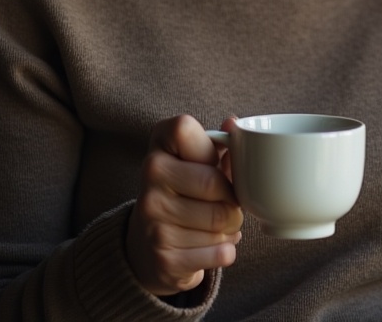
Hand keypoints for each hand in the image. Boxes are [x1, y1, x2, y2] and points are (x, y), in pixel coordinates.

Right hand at [126, 114, 242, 295]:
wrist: (148, 246)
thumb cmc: (186, 191)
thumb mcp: (199, 161)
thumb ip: (220, 142)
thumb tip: (233, 123)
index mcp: (159, 145)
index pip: (185, 129)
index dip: (211, 149)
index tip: (211, 164)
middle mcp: (149, 177)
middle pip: (214, 183)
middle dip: (233, 197)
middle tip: (230, 203)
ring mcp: (152, 218)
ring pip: (220, 220)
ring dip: (231, 226)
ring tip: (219, 224)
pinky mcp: (163, 257)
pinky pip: (219, 252)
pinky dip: (226, 250)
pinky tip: (212, 246)